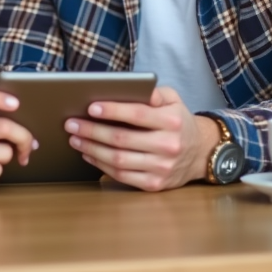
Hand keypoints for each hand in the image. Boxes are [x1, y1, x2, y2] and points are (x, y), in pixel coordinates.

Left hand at [64, 86, 219, 191]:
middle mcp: (168, 145)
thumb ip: (153, 93)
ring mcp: (161, 168)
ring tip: (75, 139)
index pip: (137, 114)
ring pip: (118, 159)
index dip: (112, 111)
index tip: (90, 107)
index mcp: (172, 121)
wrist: (200, 153)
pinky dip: (101, 165)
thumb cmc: (179, 122)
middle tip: (71, 123)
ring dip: (91, 149)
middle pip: (122, 139)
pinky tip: (88, 155)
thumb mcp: (173, 100)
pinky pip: (121, 176)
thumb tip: (127, 87)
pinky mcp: (154, 184)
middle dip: (92, 131)